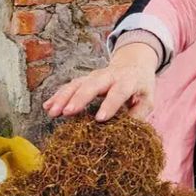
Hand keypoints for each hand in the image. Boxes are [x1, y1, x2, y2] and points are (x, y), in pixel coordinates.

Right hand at [43, 43, 158, 120]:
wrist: (133, 64)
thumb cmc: (140, 86)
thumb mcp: (148, 98)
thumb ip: (139, 113)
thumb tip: (127, 131)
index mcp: (127, 81)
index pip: (118, 92)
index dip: (109, 105)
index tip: (100, 119)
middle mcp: (108, 76)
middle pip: (92, 84)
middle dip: (79, 98)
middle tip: (68, 112)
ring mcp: (94, 76)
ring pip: (77, 84)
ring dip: (63, 97)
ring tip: (52, 112)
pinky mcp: (85, 79)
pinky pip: (70, 85)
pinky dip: (58, 95)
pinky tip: (47, 106)